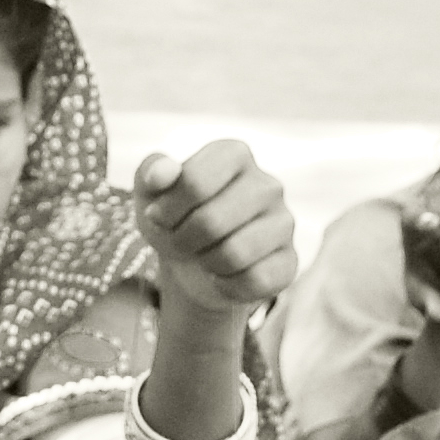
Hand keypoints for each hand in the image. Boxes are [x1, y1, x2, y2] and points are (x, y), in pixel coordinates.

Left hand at [134, 142, 297, 315]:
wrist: (192, 264)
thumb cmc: (174, 219)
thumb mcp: (150, 194)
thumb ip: (151, 172)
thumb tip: (163, 171)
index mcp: (235, 155)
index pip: (194, 182)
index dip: (165, 210)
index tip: (159, 216)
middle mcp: (268, 184)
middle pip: (211, 222)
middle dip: (181, 240)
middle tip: (180, 240)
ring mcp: (284, 223)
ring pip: (234, 255)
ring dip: (205, 263)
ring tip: (204, 254)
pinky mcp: (289, 261)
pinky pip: (254, 281)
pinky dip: (226, 285)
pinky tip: (225, 274)